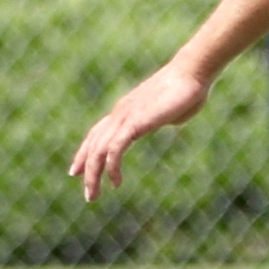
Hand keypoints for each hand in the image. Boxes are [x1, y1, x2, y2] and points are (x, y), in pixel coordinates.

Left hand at [68, 60, 213, 201]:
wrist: (191, 73)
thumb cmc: (186, 91)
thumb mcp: (169, 111)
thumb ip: (163, 118)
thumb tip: (167, 121)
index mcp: (126, 110)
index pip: (97, 133)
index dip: (86, 152)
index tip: (77, 170)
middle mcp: (120, 113)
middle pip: (93, 143)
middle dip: (86, 169)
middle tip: (88, 193)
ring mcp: (125, 116)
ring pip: (99, 149)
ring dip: (93, 174)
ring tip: (93, 194)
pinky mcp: (134, 122)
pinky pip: (115, 148)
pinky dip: (111, 166)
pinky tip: (115, 181)